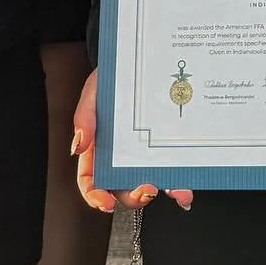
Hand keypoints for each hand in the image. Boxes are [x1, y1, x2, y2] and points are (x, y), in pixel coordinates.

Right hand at [73, 70, 193, 211]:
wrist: (138, 61)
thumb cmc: (110, 78)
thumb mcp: (93, 91)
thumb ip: (84, 117)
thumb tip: (78, 145)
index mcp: (97, 148)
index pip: (91, 180)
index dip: (96, 196)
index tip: (106, 203)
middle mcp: (120, 156)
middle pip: (122, 188)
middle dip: (134, 197)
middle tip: (147, 189)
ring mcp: (144, 152)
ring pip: (150, 182)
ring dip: (164, 191)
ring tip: (178, 190)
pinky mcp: (165, 146)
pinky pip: (172, 168)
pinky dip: (180, 180)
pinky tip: (187, 184)